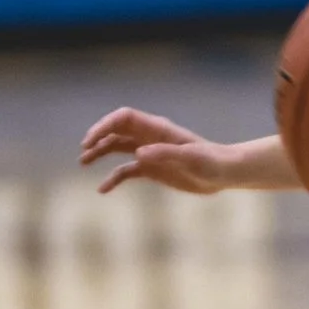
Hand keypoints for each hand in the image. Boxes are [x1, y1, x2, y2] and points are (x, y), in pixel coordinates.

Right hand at [79, 108, 259, 194]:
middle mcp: (150, 138)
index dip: (105, 125)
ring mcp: (150, 153)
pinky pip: (127, 171)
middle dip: (98, 138)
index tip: (91, 141)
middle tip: (84, 152)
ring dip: (100, 153)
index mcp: (157, 129)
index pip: (124, 118)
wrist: (225, 174)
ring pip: (118, 148)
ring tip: (83, 163)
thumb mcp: (190, 159)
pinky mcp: (152, 169)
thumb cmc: (212, 162)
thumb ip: (165, 154)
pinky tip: (102, 189)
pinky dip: (113, 178)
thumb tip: (138, 153)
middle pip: (116, 131)